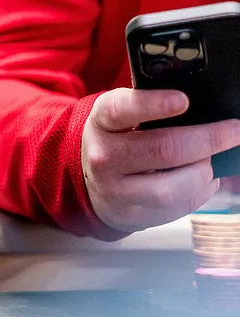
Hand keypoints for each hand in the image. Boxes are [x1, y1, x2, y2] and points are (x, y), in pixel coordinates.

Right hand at [82, 87, 239, 231]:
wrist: (91, 181)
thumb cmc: (119, 140)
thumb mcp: (120, 117)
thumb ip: (149, 107)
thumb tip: (202, 110)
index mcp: (102, 122)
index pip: (121, 110)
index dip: (153, 105)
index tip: (183, 101)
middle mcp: (104, 157)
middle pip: (164, 149)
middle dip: (209, 139)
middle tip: (234, 131)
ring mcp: (116, 190)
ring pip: (174, 186)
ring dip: (203, 171)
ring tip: (207, 161)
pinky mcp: (133, 216)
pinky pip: (180, 206)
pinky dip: (201, 190)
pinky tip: (200, 179)